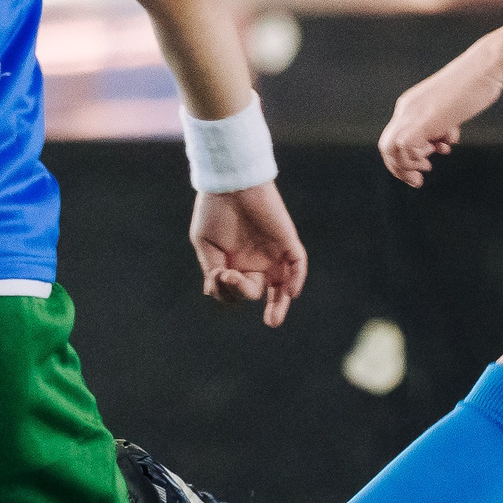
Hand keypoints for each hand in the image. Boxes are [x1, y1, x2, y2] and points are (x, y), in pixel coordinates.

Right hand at [191, 183, 308, 327]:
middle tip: (230, 276)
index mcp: (232, 263)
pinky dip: (296, 279)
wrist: (230, 181)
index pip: (233, 291)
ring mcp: (272, 253)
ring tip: (272, 322)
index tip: (218, 274)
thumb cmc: (214, 209)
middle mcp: (253, 262)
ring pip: (281, 286)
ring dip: (279, 305)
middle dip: (242, 291)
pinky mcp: (287, 241)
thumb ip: (212, 269)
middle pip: (254, 291)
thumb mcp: (205, 243)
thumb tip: (214, 292)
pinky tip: (290, 293)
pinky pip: (297, 265)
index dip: (226, 292)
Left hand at [378, 45, 502, 187]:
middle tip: (418, 180)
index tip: (425, 167)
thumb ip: (442, 125)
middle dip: (400, 168)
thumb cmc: (475, 86)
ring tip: (427, 168)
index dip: (406, 158)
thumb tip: (442, 141)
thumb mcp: (452, 109)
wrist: (485, 68)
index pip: (394, 138)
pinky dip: (417, 157)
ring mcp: (412, 114)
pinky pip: (405, 147)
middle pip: (386, 147)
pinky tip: (438, 150)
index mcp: (411, 105)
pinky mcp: (423, 119)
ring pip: (390, 149)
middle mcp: (406, 109)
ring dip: (407, 166)